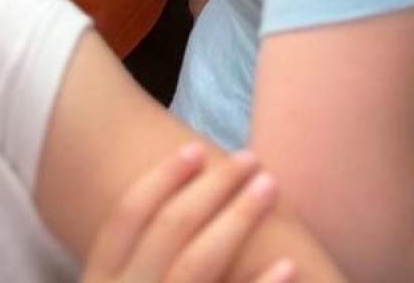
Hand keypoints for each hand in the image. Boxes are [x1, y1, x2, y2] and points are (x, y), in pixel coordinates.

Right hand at [83, 145, 295, 282]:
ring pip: (196, 264)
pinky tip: (289, 264)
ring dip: (238, 219)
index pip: (124, 220)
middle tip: (251, 158)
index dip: (160, 180)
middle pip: (168, 231)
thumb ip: (137, 262)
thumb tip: (185, 202)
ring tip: (270, 186)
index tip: (195, 148)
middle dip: (213, 188)